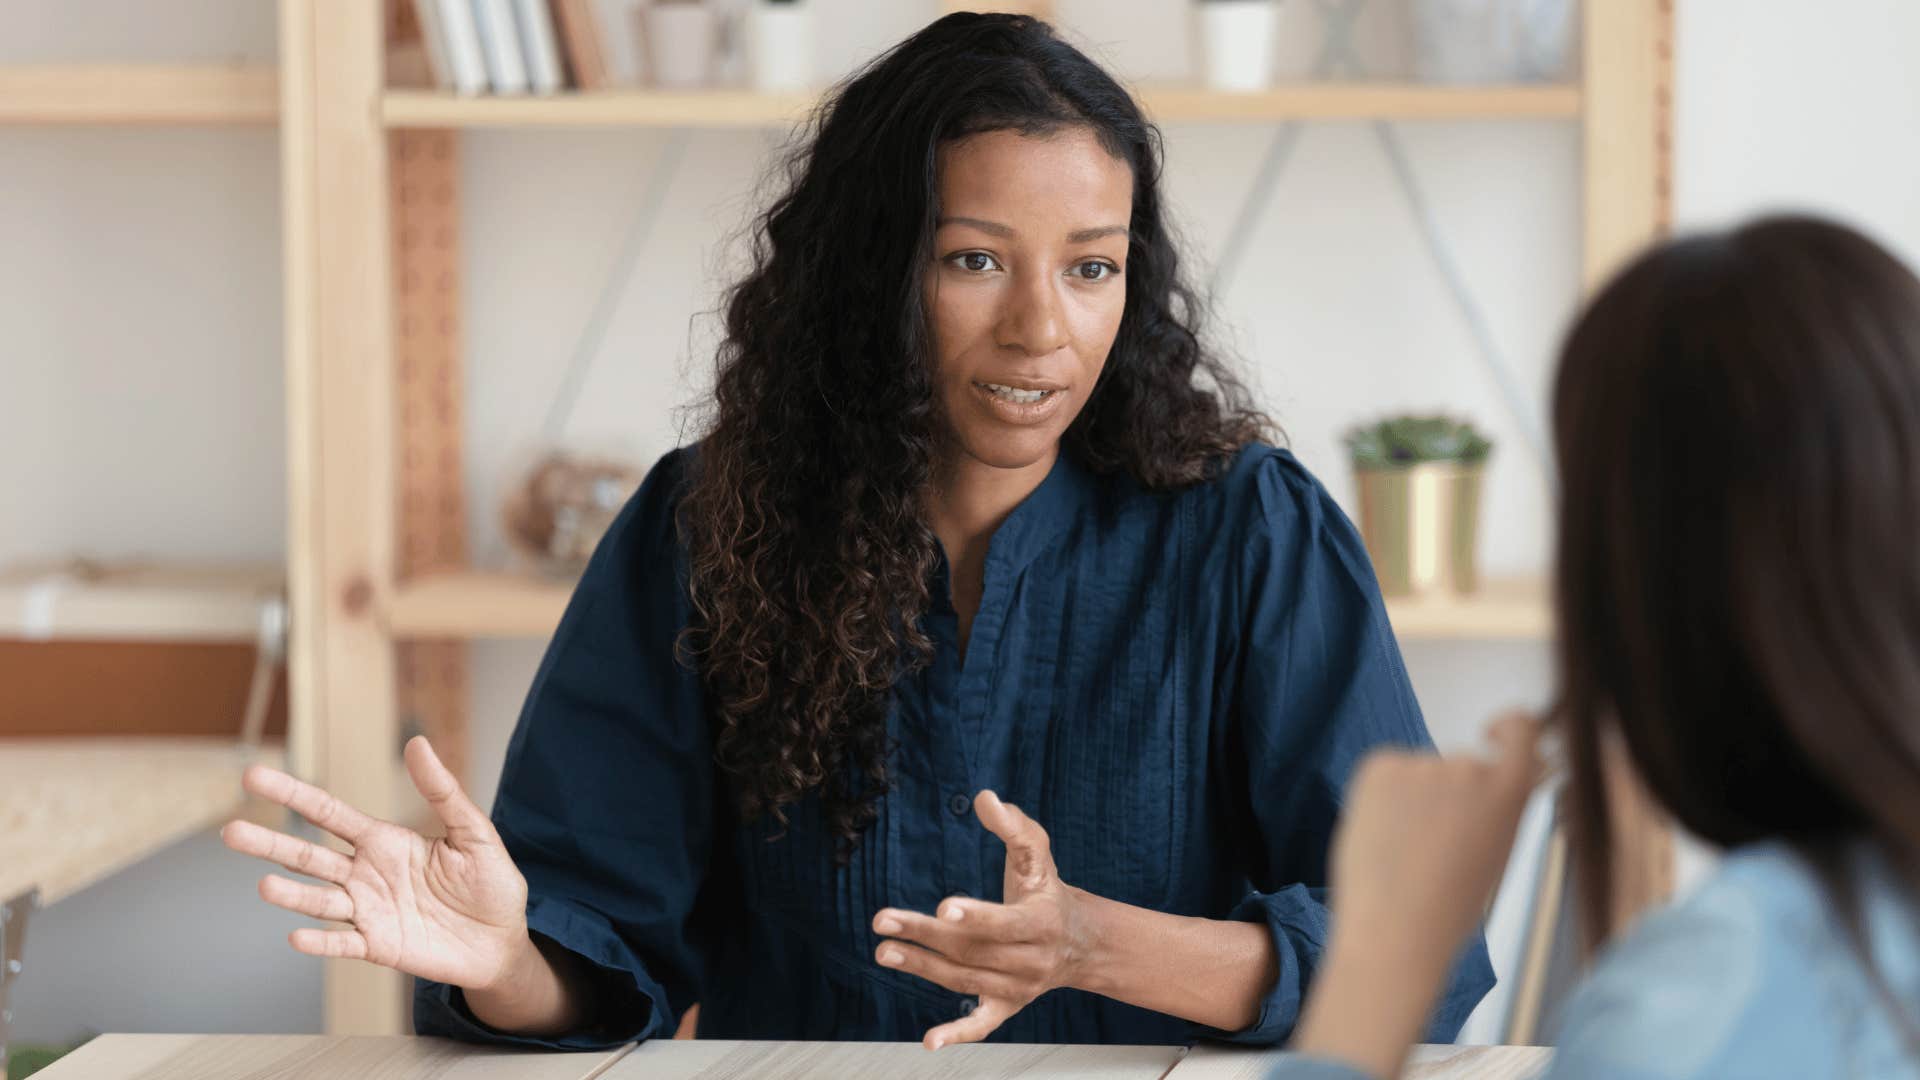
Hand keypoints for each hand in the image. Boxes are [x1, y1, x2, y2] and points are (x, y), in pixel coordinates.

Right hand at [220, 735, 532, 992]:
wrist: (503, 941)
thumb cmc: (490, 883)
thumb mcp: (473, 832)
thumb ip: (443, 792)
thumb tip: (418, 743)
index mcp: (384, 840)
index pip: (328, 813)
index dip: (293, 794)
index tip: (254, 777)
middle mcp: (366, 874)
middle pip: (308, 856)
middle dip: (271, 844)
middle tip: (230, 832)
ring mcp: (368, 911)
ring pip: (319, 900)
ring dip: (292, 895)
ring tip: (265, 887)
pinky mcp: (378, 946)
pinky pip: (342, 944)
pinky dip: (320, 943)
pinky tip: (298, 938)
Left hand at [872, 790, 1094, 1049]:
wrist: (1080, 940)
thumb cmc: (1047, 888)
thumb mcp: (1038, 852)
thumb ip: (1014, 825)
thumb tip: (985, 798)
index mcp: (1041, 921)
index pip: (1005, 924)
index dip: (976, 917)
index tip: (943, 907)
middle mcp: (1032, 959)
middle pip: (973, 951)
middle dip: (926, 937)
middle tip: (883, 923)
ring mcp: (1019, 987)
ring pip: (966, 981)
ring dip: (923, 968)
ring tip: (884, 951)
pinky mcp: (1008, 1006)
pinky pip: (984, 1025)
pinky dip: (958, 1034)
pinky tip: (929, 1042)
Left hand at [1325, 712, 1543, 967]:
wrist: (1396, 931)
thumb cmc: (1449, 907)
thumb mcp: (1497, 851)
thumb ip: (1503, 807)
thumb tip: (1518, 770)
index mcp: (1510, 790)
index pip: (1521, 729)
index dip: (1509, 726)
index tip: (1492, 733)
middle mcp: (1470, 766)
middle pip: (1461, 767)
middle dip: (1447, 796)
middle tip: (1430, 847)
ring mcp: (1423, 763)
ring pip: (1420, 776)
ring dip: (1412, 801)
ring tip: (1402, 853)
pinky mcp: (1379, 765)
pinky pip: (1385, 773)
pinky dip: (1381, 798)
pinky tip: (1381, 838)